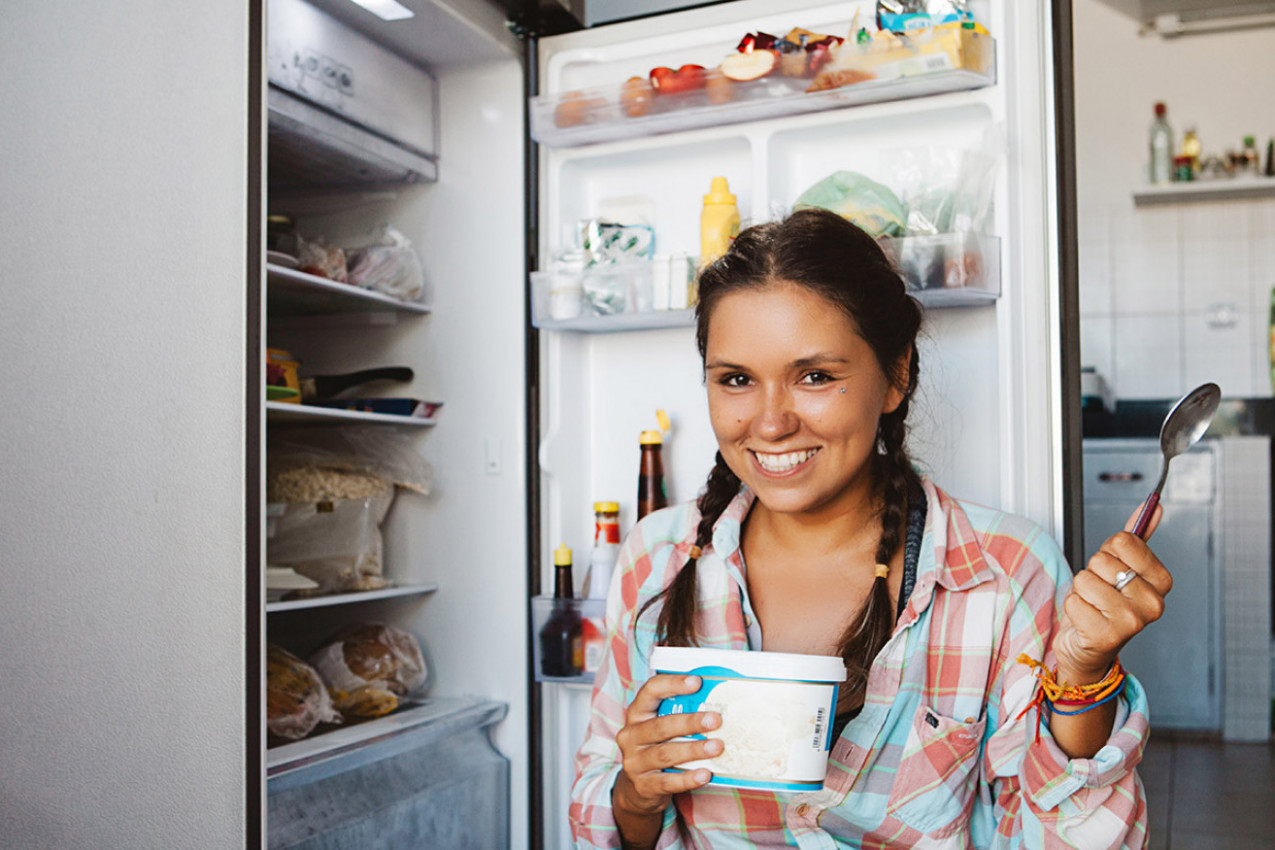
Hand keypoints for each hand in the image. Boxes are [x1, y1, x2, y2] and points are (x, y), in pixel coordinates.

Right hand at [612, 674, 721, 817]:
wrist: (638, 789)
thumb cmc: (657, 747)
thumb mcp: (661, 728)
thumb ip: (679, 713)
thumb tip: (718, 700)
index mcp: (637, 714)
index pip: (650, 691)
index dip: (672, 684)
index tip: (697, 682)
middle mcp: (631, 736)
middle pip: (660, 726)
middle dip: (689, 722)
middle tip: (715, 720)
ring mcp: (634, 762)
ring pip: (665, 754)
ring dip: (693, 750)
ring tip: (717, 747)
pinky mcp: (643, 785)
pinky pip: (667, 782)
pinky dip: (688, 778)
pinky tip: (705, 774)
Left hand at [1052, 502, 1172, 683]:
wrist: (1088, 647)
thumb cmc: (1104, 604)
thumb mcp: (1122, 567)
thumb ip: (1137, 537)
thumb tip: (1153, 506)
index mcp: (1161, 582)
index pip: (1124, 540)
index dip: (1109, 550)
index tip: (1113, 568)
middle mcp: (1153, 603)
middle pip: (1101, 560)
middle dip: (1092, 572)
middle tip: (1100, 592)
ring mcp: (1132, 622)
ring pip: (1085, 579)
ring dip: (1080, 592)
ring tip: (1092, 607)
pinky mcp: (1107, 637)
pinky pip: (1073, 602)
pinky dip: (1072, 609)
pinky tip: (1085, 620)